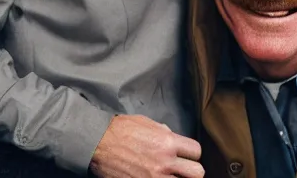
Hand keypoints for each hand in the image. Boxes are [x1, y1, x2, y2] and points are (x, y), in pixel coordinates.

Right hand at [89, 114, 203, 177]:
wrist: (99, 143)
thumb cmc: (121, 129)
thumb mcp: (148, 123)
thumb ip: (164, 132)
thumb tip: (173, 139)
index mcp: (168, 141)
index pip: (196, 151)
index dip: (192, 154)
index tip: (187, 156)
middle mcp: (165, 161)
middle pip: (197, 173)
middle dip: (192, 172)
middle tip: (184, 171)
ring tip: (172, 177)